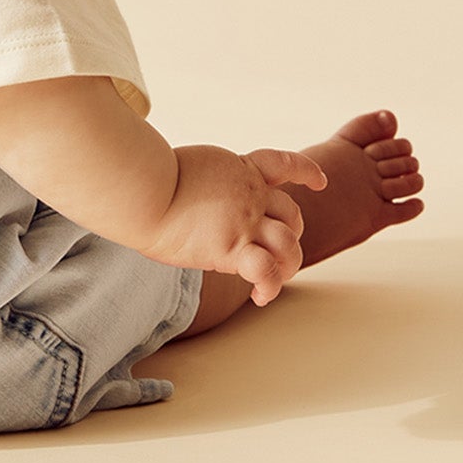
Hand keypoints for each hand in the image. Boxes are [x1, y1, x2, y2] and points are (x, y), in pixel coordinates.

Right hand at [141, 144, 327, 306]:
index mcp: (240, 170)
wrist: (143, 189)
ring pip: (289, 244)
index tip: (319, 182)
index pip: (283, 164)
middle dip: (291, 234)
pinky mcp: (232, 248)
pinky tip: (260, 297)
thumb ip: (203, 181)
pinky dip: (269, 287)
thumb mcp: (188, 167)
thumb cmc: (148, 178)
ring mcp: (245, 221)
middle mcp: (250, 195)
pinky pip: (266, 271)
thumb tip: (186, 194)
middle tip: (276, 252)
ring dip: (288, 264)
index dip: (306, 173)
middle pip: (292, 215)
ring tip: (273, 278)